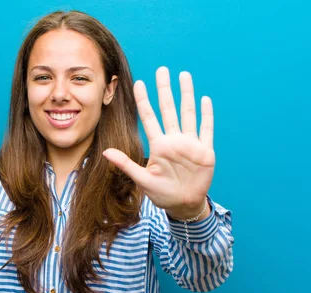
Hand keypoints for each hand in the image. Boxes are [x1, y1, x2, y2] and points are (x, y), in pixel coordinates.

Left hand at [103, 67, 214, 218]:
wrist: (183, 204)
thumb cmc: (162, 193)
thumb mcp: (142, 179)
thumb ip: (125, 164)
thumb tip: (105, 152)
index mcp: (159, 145)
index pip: (149, 117)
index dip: (143, 100)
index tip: (138, 83)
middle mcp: (174, 140)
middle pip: (168, 109)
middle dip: (164, 89)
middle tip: (161, 70)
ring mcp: (190, 144)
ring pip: (188, 113)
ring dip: (186, 94)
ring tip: (184, 75)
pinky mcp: (205, 151)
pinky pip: (206, 129)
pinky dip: (206, 115)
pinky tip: (204, 100)